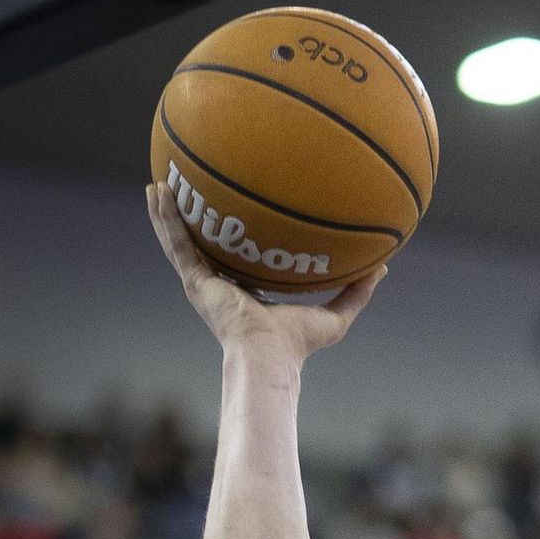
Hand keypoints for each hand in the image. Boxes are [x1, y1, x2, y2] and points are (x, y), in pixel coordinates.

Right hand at [146, 182, 384, 361]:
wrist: (270, 354)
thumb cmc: (299, 344)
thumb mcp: (336, 314)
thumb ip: (357, 291)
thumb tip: (383, 268)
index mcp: (246, 293)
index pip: (237, 259)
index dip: (234, 237)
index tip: (234, 214)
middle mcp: (221, 286)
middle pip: (204, 245)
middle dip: (194, 220)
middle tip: (187, 190)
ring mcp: (204, 283)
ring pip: (180, 240)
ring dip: (168, 212)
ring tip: (158, 183)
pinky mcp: (195, 281)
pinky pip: (176, 242)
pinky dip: (164, 218)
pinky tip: (156, 192)